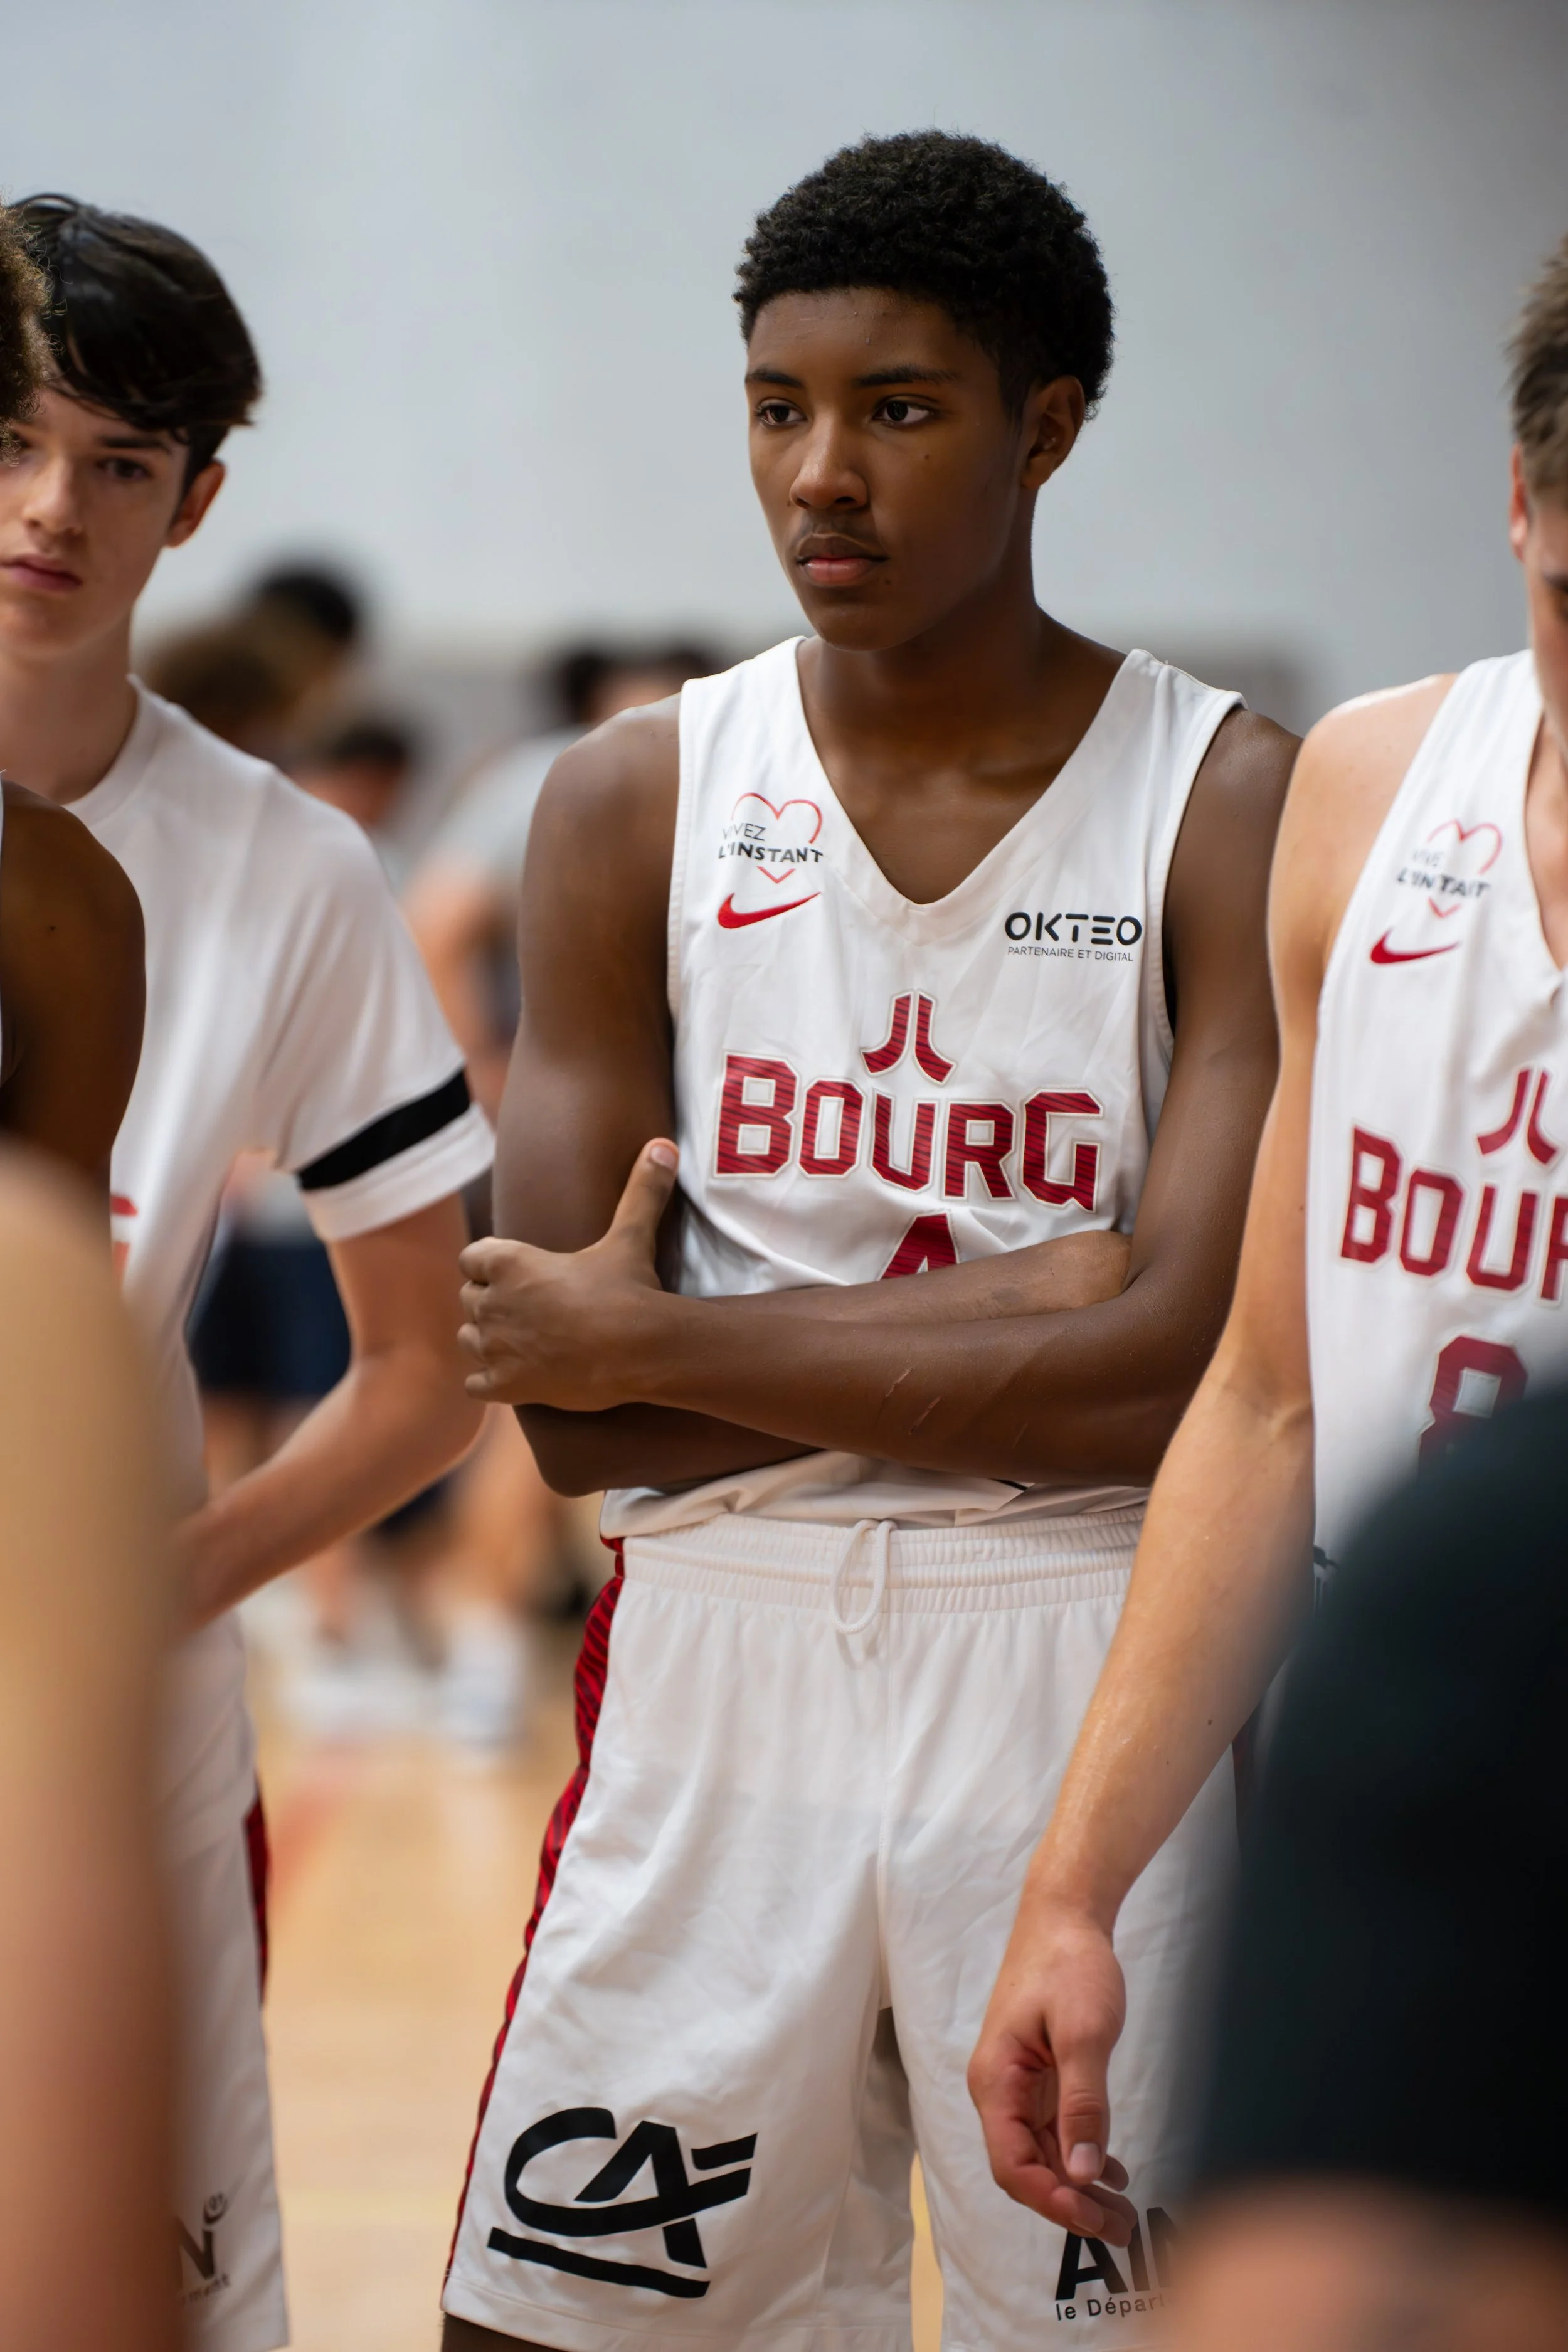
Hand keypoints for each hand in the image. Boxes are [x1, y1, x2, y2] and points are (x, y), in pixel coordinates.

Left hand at [458, 1140, 678, 1408]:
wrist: (640, 1349)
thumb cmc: (628, 1290)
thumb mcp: (631, 1236)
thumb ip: (641, 1190)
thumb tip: (664, 1146)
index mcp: (510, 1262)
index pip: (471, 1258)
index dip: (489, 1264)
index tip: (514, 1272)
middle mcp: (493, 1303)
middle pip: (469, 1298)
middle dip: (490, 1301)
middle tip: (526, 1308)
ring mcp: (496, 1348)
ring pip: (468, 1339)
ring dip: (487, 1339)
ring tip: (519, 1341)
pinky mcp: (505, 1386)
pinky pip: (474, 1384)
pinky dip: (488, 1382)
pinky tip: (513, 1377)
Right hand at [968, 1892, 1135, 2242]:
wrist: (1065, 1914)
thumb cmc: (1068, 1963)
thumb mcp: (1084, 2033)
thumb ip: (1083, 2103)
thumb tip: (1081, 2170)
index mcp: (996, 2080)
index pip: (1013, 2163)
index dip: (1051, 2200)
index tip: (1094, 2218)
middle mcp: (1000, 2088)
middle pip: (1027, 2167)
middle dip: (1070, 2204)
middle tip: (1121, 2229)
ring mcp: (1019, 2083)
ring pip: (1043, 2153)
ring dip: (1079, 2186)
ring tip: (1124, 2212)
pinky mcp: (1039, 2075)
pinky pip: (1055, 2130)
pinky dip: (1082, 2155)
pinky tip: (1113, 2171)